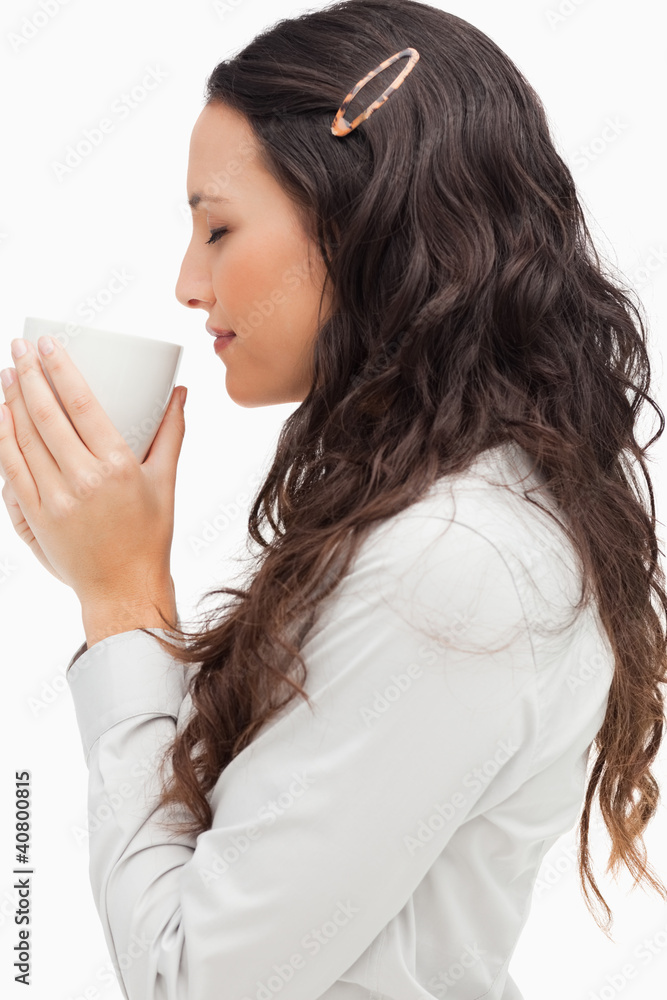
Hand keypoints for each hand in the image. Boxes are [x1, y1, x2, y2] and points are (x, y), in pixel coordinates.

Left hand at [0, 336, 186, 606]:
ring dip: (10, 402)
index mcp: (116, 467)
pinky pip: (11, 469)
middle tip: (18, 347)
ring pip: (22, 439)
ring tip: (7, 374)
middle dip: (28, 375)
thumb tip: (180, 392)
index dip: (60, 369)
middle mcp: (81, 481)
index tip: (47, 343)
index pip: (80, 405)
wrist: (122, 588)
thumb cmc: (149, 535)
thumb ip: (172, 432)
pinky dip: (1, 439)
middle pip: (45, 415)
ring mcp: (53, 500)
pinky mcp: (34, 516)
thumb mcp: (165, 481)